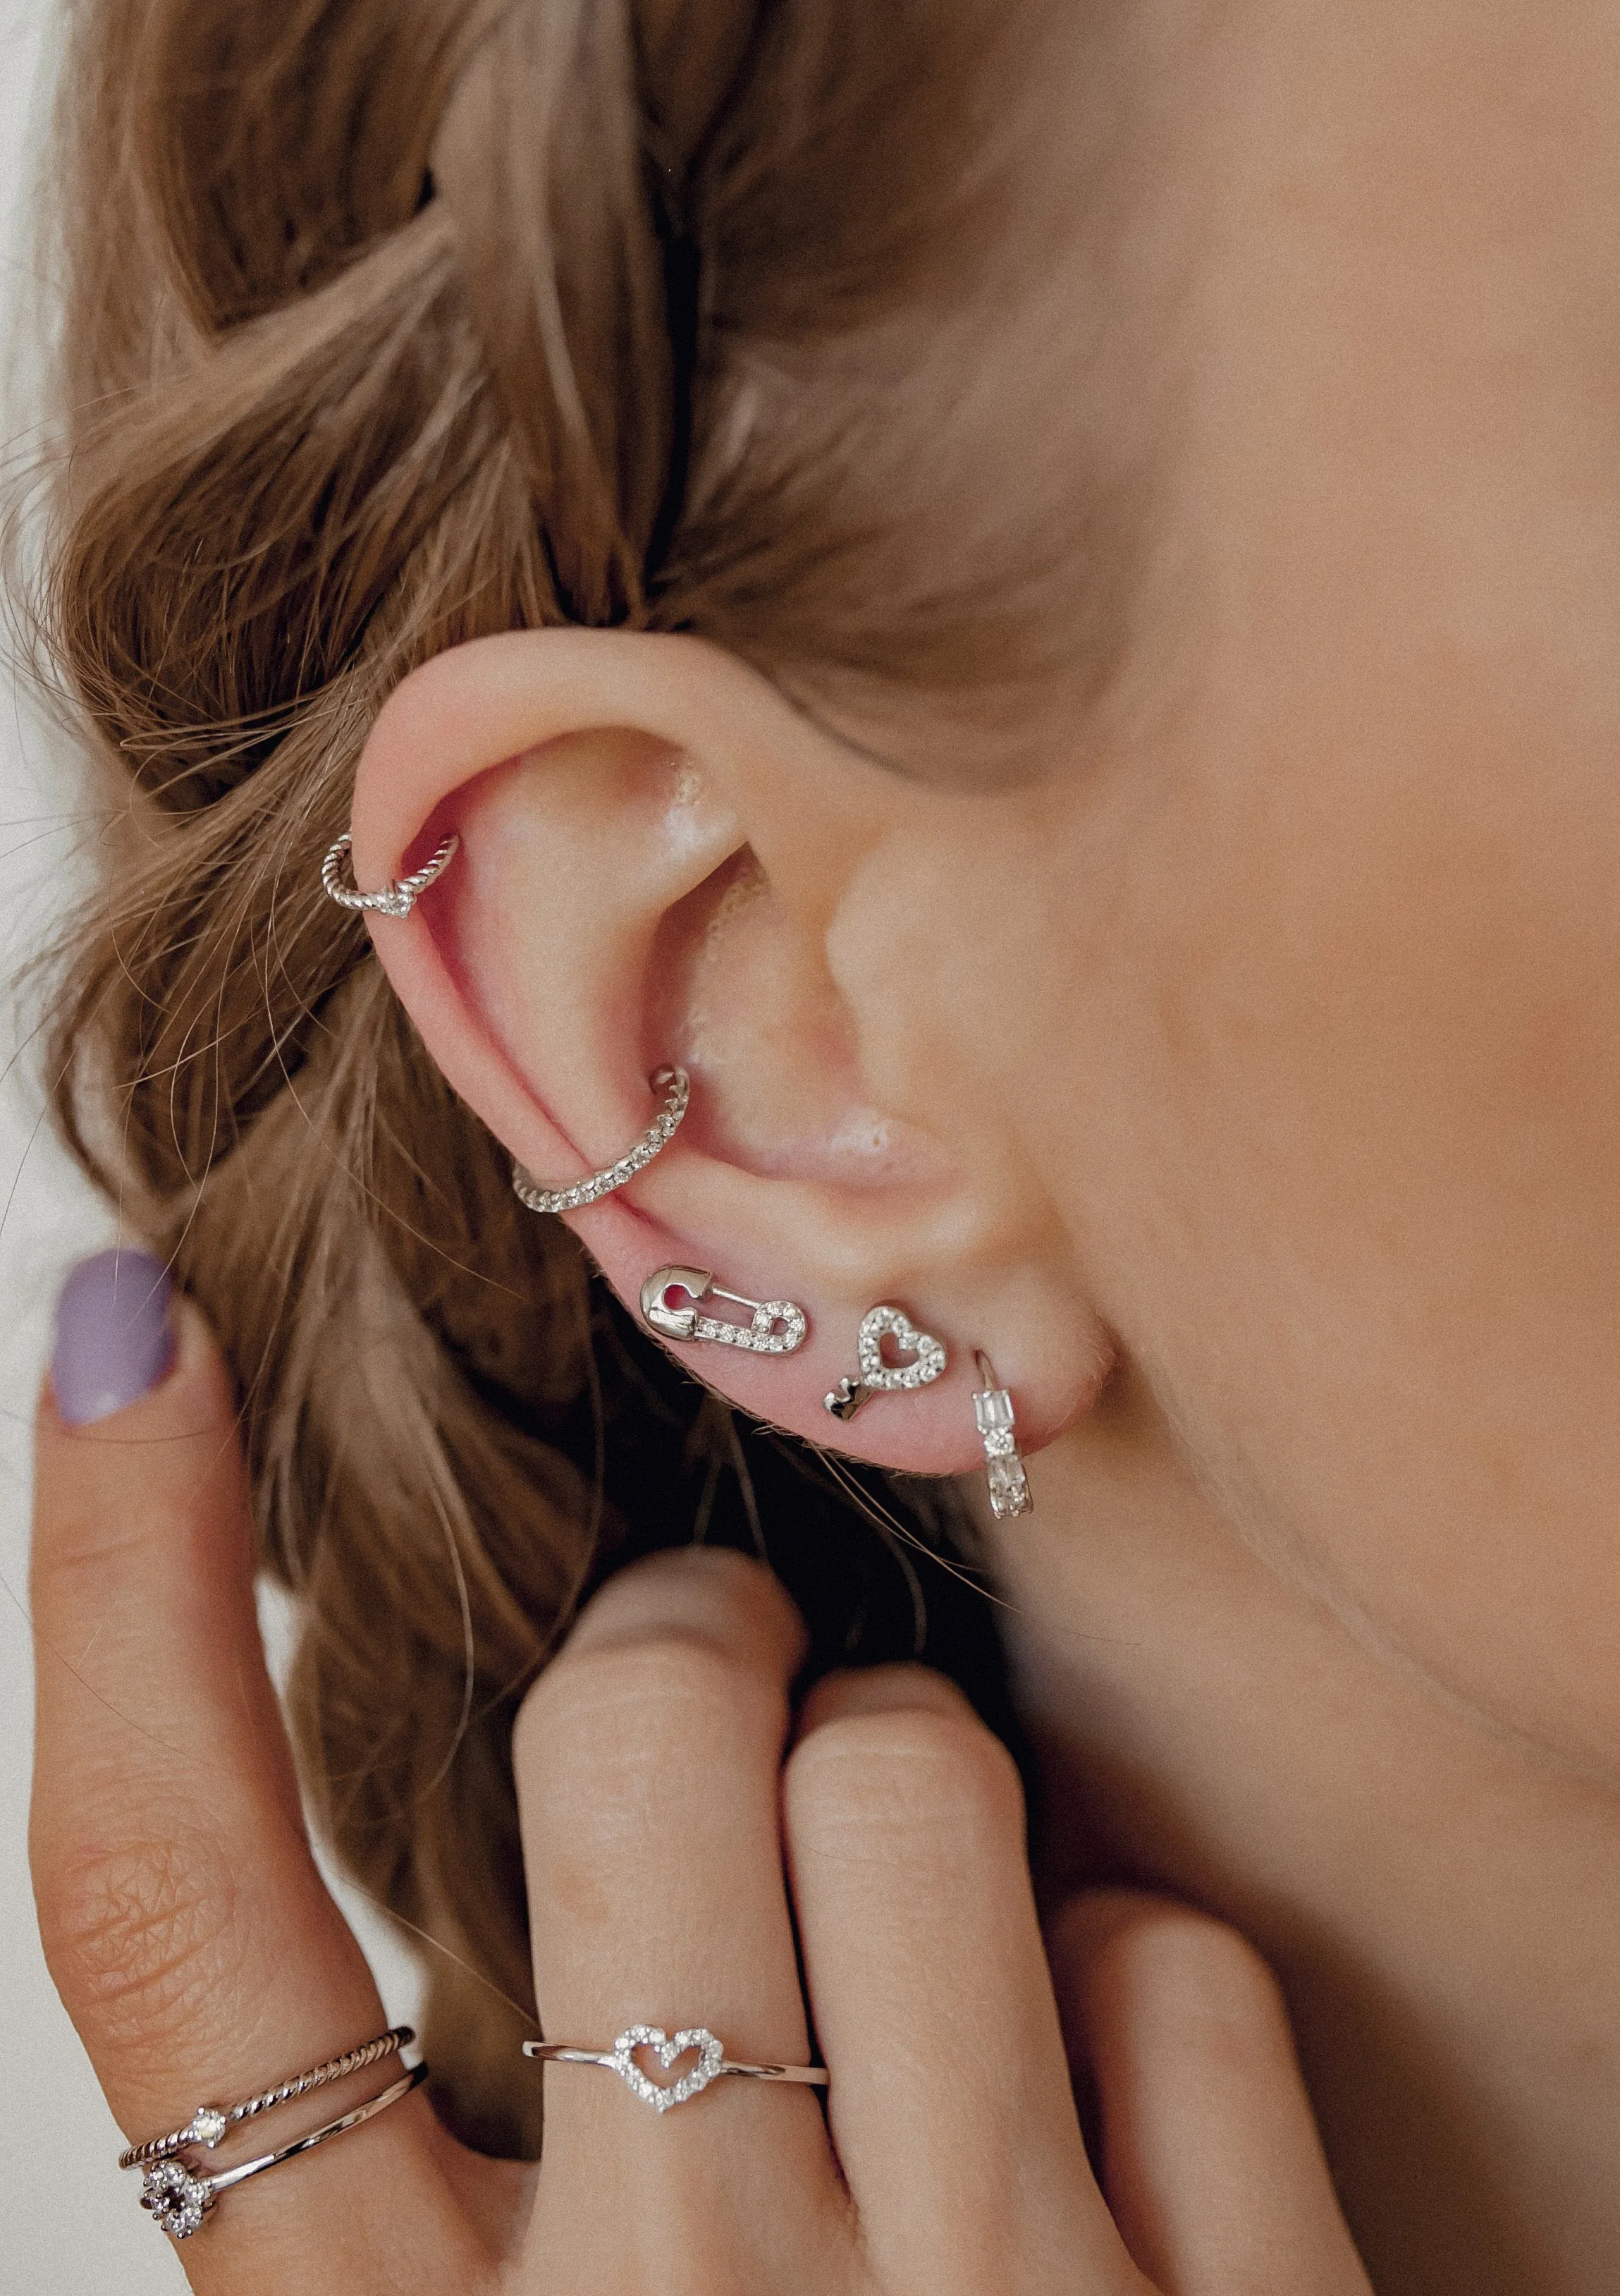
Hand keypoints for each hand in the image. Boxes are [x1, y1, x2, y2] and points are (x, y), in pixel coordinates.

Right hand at [31, 1292, 1373, 2292]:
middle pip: (623, 1718)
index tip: (123, 1346)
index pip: (160, 1922)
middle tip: (716, 1716)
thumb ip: (432, 2193)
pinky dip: (1144, 2000)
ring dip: (913, 1803)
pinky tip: (1122, 2151)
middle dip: (680, 1652)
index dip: (110, 1596)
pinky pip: (1171, 1953)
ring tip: (921, 1966)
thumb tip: (473, 1868)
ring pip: (907, 1771)